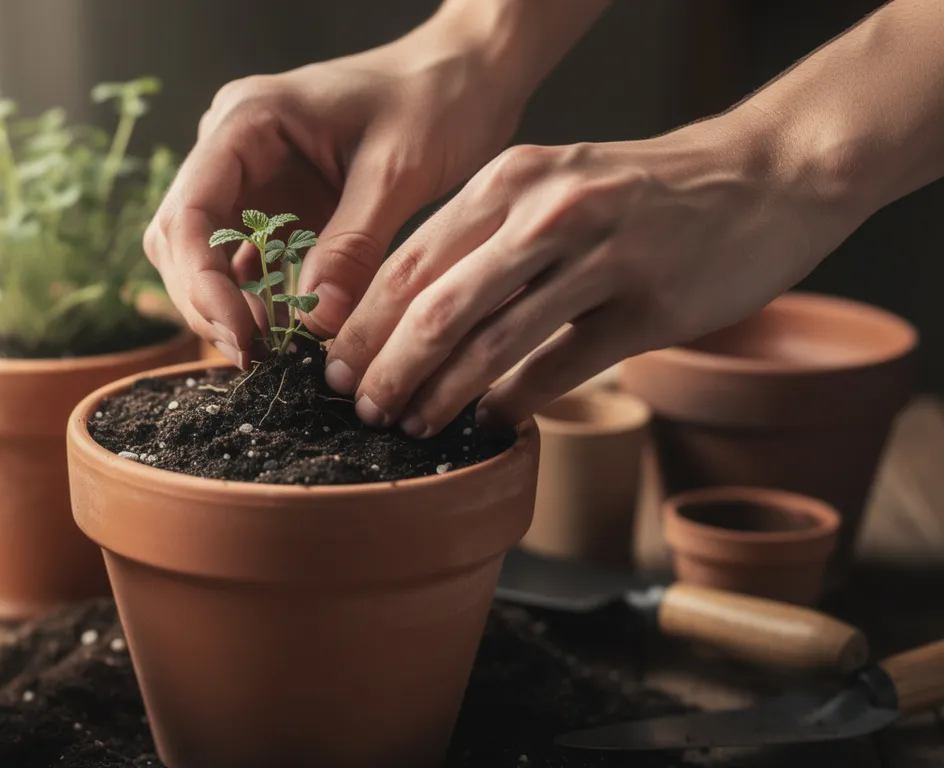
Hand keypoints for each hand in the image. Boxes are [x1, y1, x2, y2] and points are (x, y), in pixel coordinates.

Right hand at [144, 15, 528, 366]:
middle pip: (182, 240)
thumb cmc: (436, 98)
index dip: (201, 282)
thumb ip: (355, 244)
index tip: (242, 337)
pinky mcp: (279, 207)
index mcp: (246, 121)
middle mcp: (233, 148)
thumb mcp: (399, 170)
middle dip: (207, 303)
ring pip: (207, 257)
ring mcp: (252, 178)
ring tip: (272, 353)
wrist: (468, 74)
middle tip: (255, 357)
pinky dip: (261, 301)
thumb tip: (318, 323)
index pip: (189, 212)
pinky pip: (249, 263)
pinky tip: (288, 333)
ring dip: (229, 307)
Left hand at [324, 116, 860, 433]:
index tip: (334, 367)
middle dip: (387, 368)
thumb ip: (483, 236)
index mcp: (510, 180)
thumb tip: (404, 312)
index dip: (363, 323)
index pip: (411, 262)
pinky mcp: (649, 305)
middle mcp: (548, 212)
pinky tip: (490, 425)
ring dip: (439, 395)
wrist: (761, 176)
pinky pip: (558, 367)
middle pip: (437, 307)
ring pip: (492, 343)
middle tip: (362, 407)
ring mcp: (601, 258)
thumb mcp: (551, 183)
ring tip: (411, 425)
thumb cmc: (638, 191)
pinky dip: (513, 404)